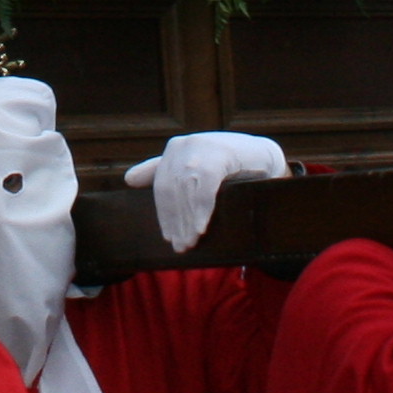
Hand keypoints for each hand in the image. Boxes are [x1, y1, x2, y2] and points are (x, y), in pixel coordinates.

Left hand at [123, 133, 288, 252]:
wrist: (263, 156)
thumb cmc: (227, 165)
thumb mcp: (193, 168)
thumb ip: (163, 172)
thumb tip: (128, 179)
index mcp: (174, 149)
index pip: (161, 187)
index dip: (164, 215)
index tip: (168, 238)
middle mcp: (183, 145)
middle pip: (172, 191)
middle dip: (176, 222)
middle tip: (181, 246)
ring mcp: (200, 147)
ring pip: (187, 191)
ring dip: (188, 220)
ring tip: (191, 242)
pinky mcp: (220, 154)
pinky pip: (205, 187)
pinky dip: (202, 210)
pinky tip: (202, 228)